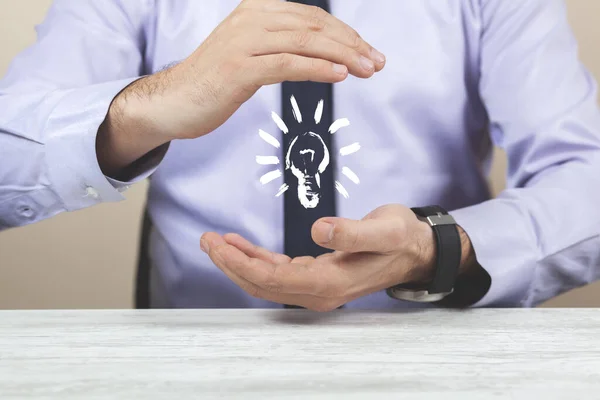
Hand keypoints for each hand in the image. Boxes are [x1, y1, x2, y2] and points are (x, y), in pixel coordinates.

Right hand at [97, 0, 385, 175]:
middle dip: (353, 44)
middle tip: (378, 62)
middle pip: (315, 27)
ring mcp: (244, 41)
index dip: (346, 34)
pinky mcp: (239, 68)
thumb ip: (282, 46)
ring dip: (344, 56)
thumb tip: (324, 54)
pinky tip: (340, 76)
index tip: (369, 51)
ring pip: (306, 42)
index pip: (312, 17)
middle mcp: (251, 18)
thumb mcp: (251, 53)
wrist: (173, 101)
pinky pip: (287, 65)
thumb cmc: (214, 82)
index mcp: (257, 10)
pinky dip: (318, 69)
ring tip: (369, 70)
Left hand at [200, 204, 470, 311]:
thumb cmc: (401, 237)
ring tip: (216, 241)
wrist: (416, 249)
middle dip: (230, 264)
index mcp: (329, 283)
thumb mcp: (383, 229)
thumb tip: (318, 230)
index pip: (272, 278)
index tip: (217, 243)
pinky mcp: (317, 276)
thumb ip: (351, 231)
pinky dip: (257, 260)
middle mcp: (319, 291)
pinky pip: (279, 272)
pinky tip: (242, 246)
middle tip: (206, 240)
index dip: (240, 262)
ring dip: (239, 262)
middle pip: (262, 284)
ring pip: (266, 280)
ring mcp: (318, 287)